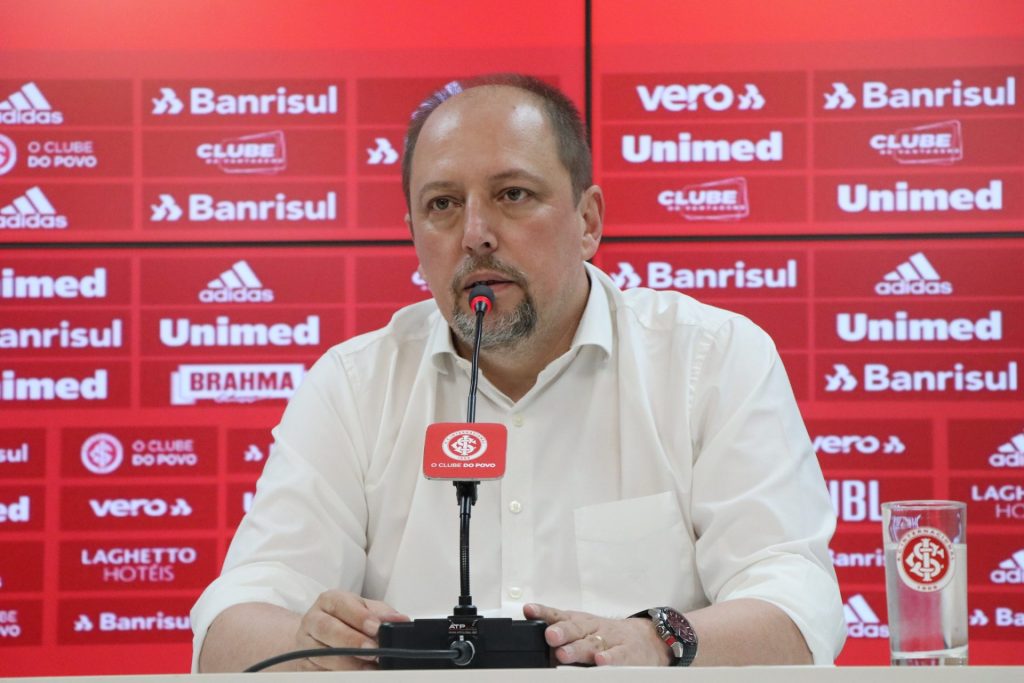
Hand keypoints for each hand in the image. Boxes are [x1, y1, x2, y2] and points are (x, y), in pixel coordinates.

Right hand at [292, 590, 409, 670]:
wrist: (318, 634)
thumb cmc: (345, 619)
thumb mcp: (364, 610)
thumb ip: (381, 614)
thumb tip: (400, 620)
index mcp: (328, 600)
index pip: (341, 605)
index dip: (359, 617)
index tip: (376, 628)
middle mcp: (313, 619)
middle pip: (327, 629)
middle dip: (352, 641)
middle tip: (373, 651)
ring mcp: (305, 643)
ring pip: (322, 655)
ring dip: (348, 664)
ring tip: (370, 667)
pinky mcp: (304, 665)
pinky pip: (319, 673)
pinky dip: (338, 675)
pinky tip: (355, 675)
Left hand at [523, 603, 669, 666]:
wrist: (648, 638)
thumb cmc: (609, 636)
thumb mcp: (584, 628)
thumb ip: (561, 630)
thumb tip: (530, 635)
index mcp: (581, 622)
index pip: (559, 615)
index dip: (544, 612)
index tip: (529, 610)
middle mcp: (594, 629)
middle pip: (576, 628)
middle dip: (561, 631)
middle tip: (549, 635)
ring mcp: (611, 641)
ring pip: (593, 643)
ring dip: (578, 648)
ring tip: (564, 654)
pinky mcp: (628, 653)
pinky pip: (618, 655)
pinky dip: (609, 658)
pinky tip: (600, 661)